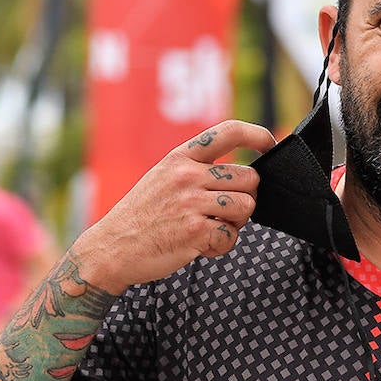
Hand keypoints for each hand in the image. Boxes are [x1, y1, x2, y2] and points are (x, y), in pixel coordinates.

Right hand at [72, 121, 277, 293]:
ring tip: (211, 228)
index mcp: (180, 158)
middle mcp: (187, 175)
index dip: (257, 135)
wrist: (111, 248)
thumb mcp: (162, 178)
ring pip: (247, 207)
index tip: (269, 144)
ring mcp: (191, 202)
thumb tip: (243, 175)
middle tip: (222, 212)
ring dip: (235, 223)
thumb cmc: (140, 217)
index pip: (229, 132)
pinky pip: (232, 236)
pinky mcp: (195, 231)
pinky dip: (221, 246)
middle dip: (245, 198)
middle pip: (249, 178)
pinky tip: (201, 246)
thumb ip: (195, 170)